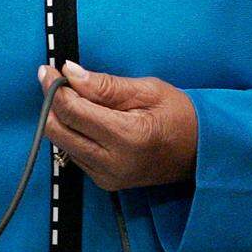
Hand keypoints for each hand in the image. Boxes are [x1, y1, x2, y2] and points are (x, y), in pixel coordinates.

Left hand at [38, 60, 197, 190]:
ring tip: (74, 96)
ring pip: (61, 143)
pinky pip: (73, 153)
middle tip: (58, 80)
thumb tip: (69, 72)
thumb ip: (104, 85)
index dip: (54, 88)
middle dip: (52, 102)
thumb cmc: (179, 115)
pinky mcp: (105, 182)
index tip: (49, 69)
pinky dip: (72, 132)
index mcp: (127, 137)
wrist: (202, 153)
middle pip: (58, 130)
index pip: (72, 111)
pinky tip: (85, 117)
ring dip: (60, 117)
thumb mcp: (147, 90)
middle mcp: (112, 163)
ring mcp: (107, 177)